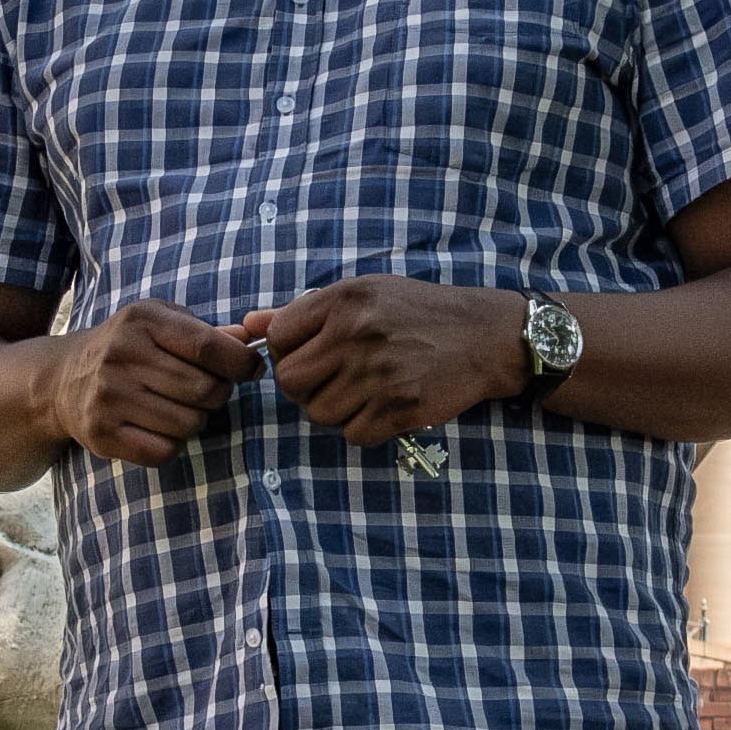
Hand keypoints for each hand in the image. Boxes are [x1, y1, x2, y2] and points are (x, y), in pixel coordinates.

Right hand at [37, 297, 252, 464]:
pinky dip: (170, 445)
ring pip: (190, 425)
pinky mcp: (101, 433)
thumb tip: (251, 337)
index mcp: (142, 321)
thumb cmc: (128, 347)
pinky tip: (156, 428)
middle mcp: (122, 355)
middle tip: (206, 391)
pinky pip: (164, 451)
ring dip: (194, 421)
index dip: (241, 363)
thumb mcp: (160, 323)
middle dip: (218, 394)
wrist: (63, 378)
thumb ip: (207, 332)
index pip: (209, 347)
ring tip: (175, 408)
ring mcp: (109, 396)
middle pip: (206, 390)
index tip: (251, 369)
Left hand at [246, 277, 527, 446]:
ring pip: (319, 413)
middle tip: (331, 382)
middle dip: (304, 389)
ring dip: (333, 410)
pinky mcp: (400, 407)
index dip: (287, 353)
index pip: (278, 338)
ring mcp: (379, 373)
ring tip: (360, 393)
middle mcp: (357, 334)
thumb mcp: (364, 294)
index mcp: (344, 300)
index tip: (310, 356)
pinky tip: (381, 408)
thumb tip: (246, 325)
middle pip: (290, 382)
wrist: (484, 335)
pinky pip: (352, 434)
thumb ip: (302, 312)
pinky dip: (362, 428)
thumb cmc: (417, 313)